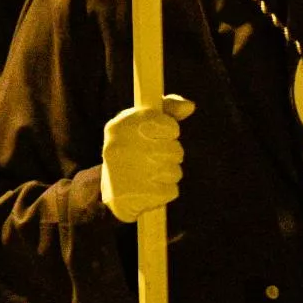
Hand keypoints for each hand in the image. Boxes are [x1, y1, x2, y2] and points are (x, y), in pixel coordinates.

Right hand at [100, 95, 195, 222]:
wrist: (112, 192)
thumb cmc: (133, 151)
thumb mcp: (142, 125)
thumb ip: (167, 111)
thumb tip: (190, 106)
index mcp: (119, 125)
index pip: (169, 125)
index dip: (170, 131)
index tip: (159, 135)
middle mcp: (120, 147)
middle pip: (175, 150)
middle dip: (171, 155)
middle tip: (155, 157)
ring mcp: (127, 173)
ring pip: (175, 171)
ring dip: (169, 174)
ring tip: (151, 174)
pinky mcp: (136, 196)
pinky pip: (171, 190)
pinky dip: (166, 191)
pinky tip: (150, 189)